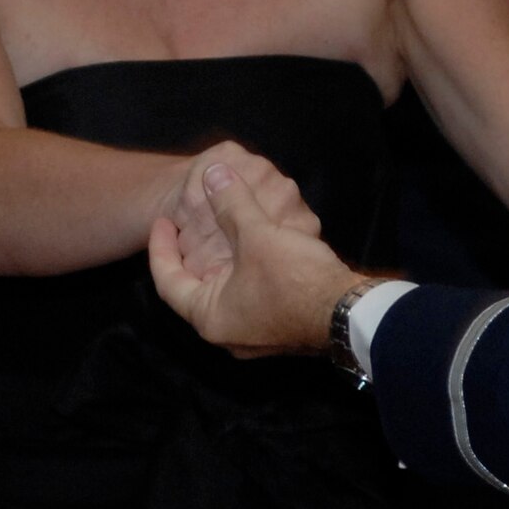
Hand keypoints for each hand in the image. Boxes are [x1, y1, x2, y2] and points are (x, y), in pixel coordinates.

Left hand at [148, 162, 360, 357]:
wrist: (348, 314)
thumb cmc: (295, 279)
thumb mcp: (259, 235)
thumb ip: (232, 203)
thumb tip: (213, 173)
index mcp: (209, 317)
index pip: (168, 282)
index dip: (160, 248)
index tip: (163, 221)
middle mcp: (225, 333)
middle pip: (195, 289)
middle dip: (192, 254)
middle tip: (189, 225)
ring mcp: (252, 336)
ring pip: (225, 294)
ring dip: (222, 263)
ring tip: (224, 234)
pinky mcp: (276, 330)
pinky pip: (248, 299)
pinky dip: (243, 274)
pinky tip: (257, 252)